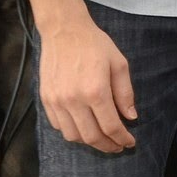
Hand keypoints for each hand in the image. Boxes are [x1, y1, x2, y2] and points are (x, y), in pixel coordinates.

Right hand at [37, 12, 136, 152]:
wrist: (64, 30)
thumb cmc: (95, 44)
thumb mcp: (119, 64)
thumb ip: (125, 93)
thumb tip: (131, 117)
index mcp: (95, 91)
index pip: (111, 127)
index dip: (122, 139)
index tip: (130, 143)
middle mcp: (74, 100)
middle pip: (91, 137)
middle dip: (108, 146)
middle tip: (118, 146)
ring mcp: (57, 101)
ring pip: (73, 136)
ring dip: (89, 141)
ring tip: (102, 138)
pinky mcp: (45, 99)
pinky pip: (59, 126)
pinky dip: (72, 131)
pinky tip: (83, 125)